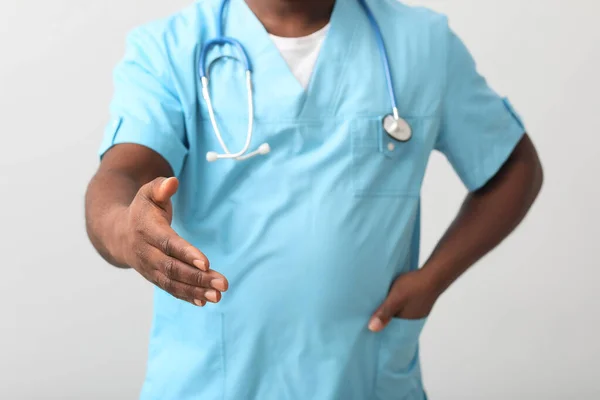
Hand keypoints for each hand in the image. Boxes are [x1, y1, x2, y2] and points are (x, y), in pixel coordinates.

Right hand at [119, 177, 227, 306]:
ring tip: (218, 296)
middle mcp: (146, 252)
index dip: (186, 253)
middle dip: (198, 278)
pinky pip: (170, 289)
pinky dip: (187, 296)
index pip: (168, 244)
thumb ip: (160, 187)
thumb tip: (172, 182)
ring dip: (196, 291)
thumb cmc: (142, 210)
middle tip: (223, 284)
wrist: (118, 234)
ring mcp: (149, 268)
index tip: (207, 263)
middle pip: (173, 268)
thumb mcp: (148, 193)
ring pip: (173, 283)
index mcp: (146, 230)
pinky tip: (205, 300)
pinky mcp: (154, 277)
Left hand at [368, 269, 439, 331]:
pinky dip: (398, 304)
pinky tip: (392, 298)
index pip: (390, 329)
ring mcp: (418, 310)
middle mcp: (413, 319)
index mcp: (407, 322)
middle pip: (395, 321)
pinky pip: (405, 306)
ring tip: (378, 307)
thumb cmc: (413, 286)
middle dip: (384, 319)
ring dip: (392, 310)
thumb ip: (384, 313)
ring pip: (400, 313)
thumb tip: (371, 329)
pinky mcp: (419, 301)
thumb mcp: (395, 299)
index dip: (380, 326)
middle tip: (369, 316)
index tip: (368, 326)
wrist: (434, 274)